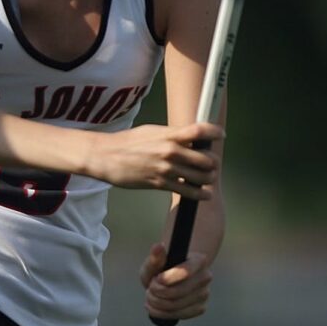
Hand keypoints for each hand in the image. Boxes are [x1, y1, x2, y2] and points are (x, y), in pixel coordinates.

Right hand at [85, 122, 222, 197]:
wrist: (106, 156)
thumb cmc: (127, 142)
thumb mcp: (151, 131)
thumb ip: (172, 135)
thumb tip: (191, 137)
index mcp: (169, 135)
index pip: (201, 131)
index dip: (216, 133)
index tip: (221, 135)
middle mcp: (171, 151)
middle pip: (207, 158)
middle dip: (213, 162)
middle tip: (211, 163)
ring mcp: (166, 169)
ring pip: (202, 177)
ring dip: (208, 178)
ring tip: (207, 178)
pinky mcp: (160, 184)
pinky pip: (188, 191)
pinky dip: (200, 194)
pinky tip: (204, 194)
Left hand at [139, 242, 212, 323]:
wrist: (171, 280)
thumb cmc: (162, 269)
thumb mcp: (154, 263)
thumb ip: (155, 258)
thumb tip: (158, 246)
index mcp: (199, 260)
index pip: (185, 272)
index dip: (166, 278)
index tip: (156, 278)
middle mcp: (206, 276)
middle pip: (177, 292)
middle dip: (156, 292)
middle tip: (150, 288)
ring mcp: (205, 293)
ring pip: (176, 305)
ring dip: (156, 303)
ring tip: (150, 296)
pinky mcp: (201, 308)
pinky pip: (179, 315)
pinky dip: (161, 313)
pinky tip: (154, 306)